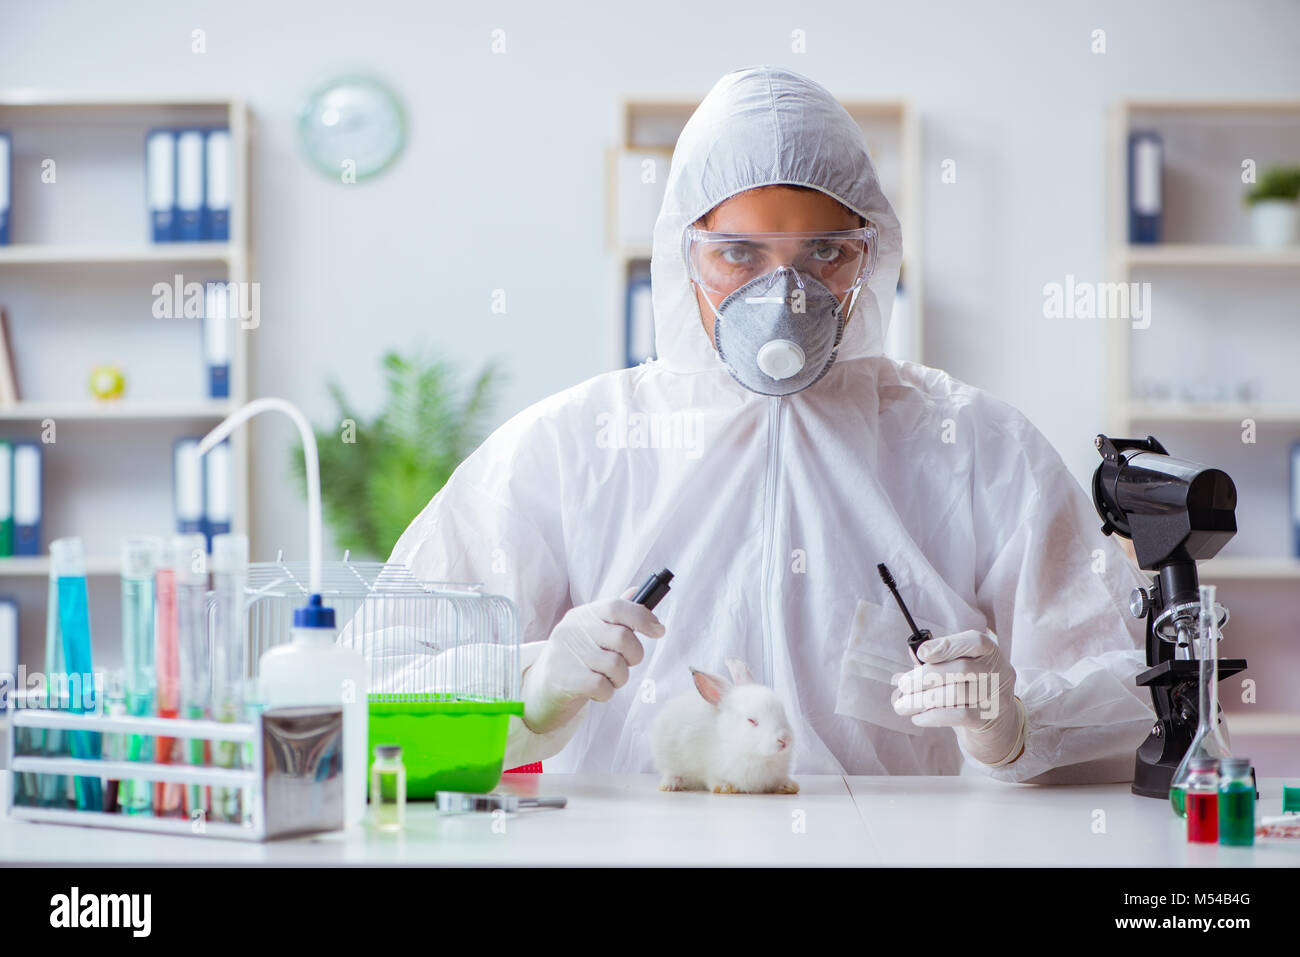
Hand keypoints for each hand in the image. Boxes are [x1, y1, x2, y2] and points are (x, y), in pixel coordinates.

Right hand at [521, 590, 665, 733]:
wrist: (538, 691)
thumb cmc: (574, 660)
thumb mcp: (591, 633)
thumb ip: (615, 615)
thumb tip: (639, 591)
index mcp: (582, 615)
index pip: (617, 606)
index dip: (643, 617)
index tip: (659, 630)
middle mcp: (572, 630)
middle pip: (622, 637)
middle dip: (634, 655)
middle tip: (627, 664)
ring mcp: (565, 654)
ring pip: (616, 665)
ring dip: (620, 678)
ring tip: (608, 679)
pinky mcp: (563, 679)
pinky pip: (602, 686)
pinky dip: (607, 692)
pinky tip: (597, 691)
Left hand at [892, 629, 1025, 766]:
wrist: (997, 719)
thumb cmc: (970, 685)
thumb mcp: (959, 666)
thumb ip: (938, 658)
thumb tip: (913, 651)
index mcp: (989, 650)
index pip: (974, 641)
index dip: (947, 645)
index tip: (921, 653)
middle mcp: (998, 670)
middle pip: (961, 669)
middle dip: (925, 676)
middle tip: (903, 685)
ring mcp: (996, 695)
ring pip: (956, 693)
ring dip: (922, 699)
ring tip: (902, 705)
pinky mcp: (989, 717)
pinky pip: (958, 715)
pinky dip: (933, 716)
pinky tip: (917, 717)